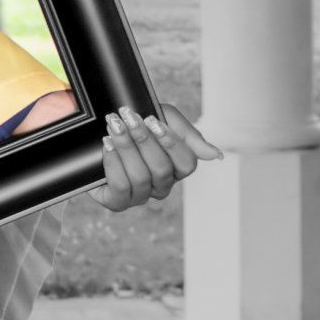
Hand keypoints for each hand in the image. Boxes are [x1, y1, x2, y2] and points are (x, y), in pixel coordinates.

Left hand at [90, 100, 221, 210]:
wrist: (103, 126)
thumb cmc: (137, 122)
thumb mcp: (165, 118)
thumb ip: (189, 136)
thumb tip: (216, 156)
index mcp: (177, 169)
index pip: (187, 164)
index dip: (170, 143)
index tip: (151, 120)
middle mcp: (161, 187)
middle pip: (162, 170)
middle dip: (142, 140)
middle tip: (127, 118)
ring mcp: (140, 197)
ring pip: (141, 178)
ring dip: (125, 148)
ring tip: (114, 126)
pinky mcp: (116, 202)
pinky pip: (120, 188)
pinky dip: (113, 163)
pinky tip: (107, 145)